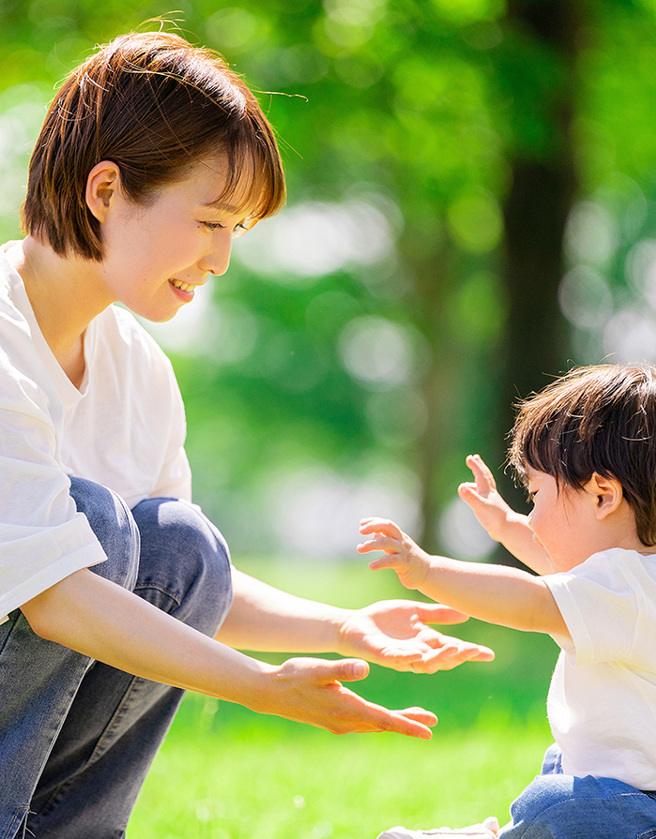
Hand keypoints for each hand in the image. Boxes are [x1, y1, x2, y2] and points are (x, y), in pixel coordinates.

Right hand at [265, 657, 437, 737]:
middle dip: (408, 722)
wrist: (269, 692)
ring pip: (374, 724)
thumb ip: (342, 669)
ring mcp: (338, 723)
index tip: (428, 731)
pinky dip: (379, 720)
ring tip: (416, 718)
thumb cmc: (293, 676)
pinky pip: (363, 723)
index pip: (383, 719)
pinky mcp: (333, 720)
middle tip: (432, 723)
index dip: (407, 724)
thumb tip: (366, 668)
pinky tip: (383, 716)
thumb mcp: (318, 669)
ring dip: (395, 721)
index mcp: (346, 708)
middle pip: (383, 724)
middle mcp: (345, 721)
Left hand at [335, 599, 493, 672]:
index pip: (452, 648)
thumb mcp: (415, 611)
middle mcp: (416, 652)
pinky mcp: (383, 654)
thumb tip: (464, 614)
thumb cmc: (384, 619)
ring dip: (439, 657)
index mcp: (425, 641)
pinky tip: (419, 654)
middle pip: (442, 658)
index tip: (489, 653)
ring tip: (454, 647)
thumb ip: (437, 614)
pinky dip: (409, 658)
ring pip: (424, 663)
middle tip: (475, 651)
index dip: (469, 652)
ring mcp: (401, 655)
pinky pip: (398, 659)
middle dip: (459, 656)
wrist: (355, 624)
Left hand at [358, 517, 431, 590]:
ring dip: (371, 544)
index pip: (386, 524)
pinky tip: (371, 566)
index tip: (362, 523)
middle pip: (388, 527)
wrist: (428, 572)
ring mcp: (403, 551)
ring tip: (359, 548)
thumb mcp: (397, 547)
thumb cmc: (409, 559)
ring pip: (387, 542)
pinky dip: (380, 562)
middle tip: (361, 531)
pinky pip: (390, 561)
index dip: (374, 521)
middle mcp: (401, 541)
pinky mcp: (404, 564)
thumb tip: (375, 533)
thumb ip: (386, 540)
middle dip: (373, 526)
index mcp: (399, 536)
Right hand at [457, 454, 513, 541]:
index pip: (480, 474)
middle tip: (475, 457)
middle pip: (485, 476)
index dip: (475, 465)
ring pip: (486, 485)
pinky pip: (486, 494)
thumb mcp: (480, 507)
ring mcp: (492, 500)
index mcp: (486, 491)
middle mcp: (490, 493)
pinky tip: (480, 495)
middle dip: (479, 466)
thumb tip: (461, 487)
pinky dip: (482, 490)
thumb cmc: (495, 519)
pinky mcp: (492, 508)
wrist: (509, 530)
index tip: (470, 458)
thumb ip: (471, 497)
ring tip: (476, 474)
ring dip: (481, 477)